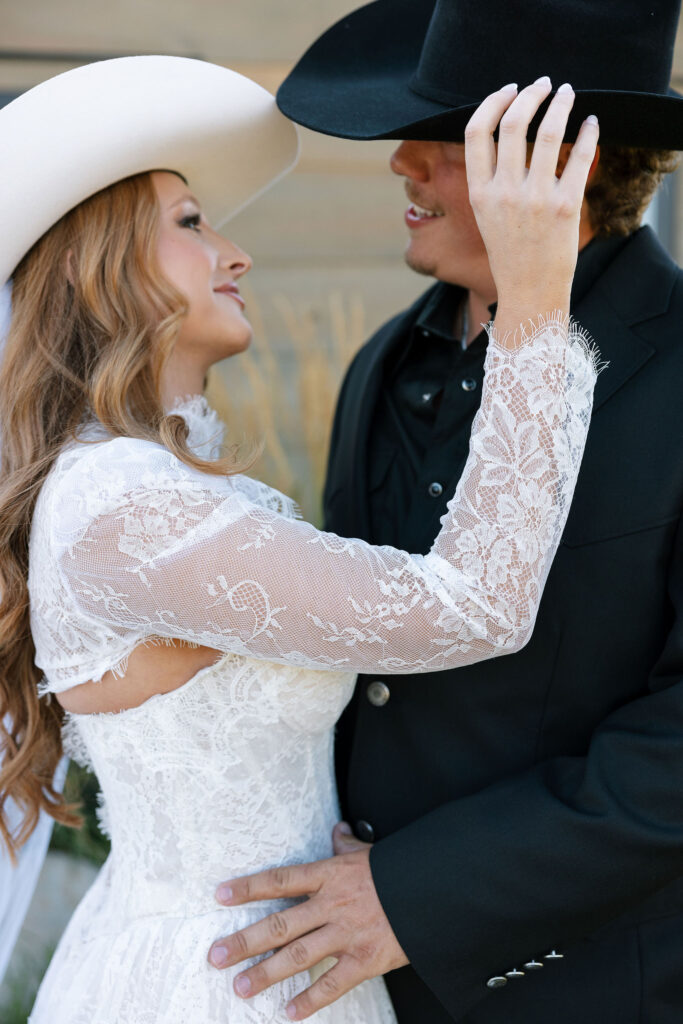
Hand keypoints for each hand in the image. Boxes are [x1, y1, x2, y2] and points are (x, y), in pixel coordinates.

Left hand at [208, 822, 408, 1019]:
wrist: (434, 891)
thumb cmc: (398, 870)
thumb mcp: (368, 852)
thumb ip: (346, 844)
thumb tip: (338, 830)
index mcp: (330, 875)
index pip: (280, 880)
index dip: (248, 887)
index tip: (220, 895)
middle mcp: (332, 905)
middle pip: (280, 924)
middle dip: (245, 941)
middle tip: (216, 956)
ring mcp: (347, 934)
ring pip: (298, 956)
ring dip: (267, 974)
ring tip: (241, 987)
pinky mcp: (365, 960)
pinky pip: (332, 984)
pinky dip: (310, 1001)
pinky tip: (288, 1013)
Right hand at [465, 77, 598, 332]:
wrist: (529, 291)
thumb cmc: (510, 253)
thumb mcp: (486, 215)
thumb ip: (490, 178)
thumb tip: (506, 132)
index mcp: (479, 192)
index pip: (476, 132)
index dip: (493, 102)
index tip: (510, 90)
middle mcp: (504, 193)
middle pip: (512, 122)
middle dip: (530, 94)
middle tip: (543, 84)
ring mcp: (535, 199)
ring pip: (547, 132)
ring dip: (560, 103)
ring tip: (567, 93)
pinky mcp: (564, 207)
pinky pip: (579, 157)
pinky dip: (588, 133)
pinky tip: (591, 123)